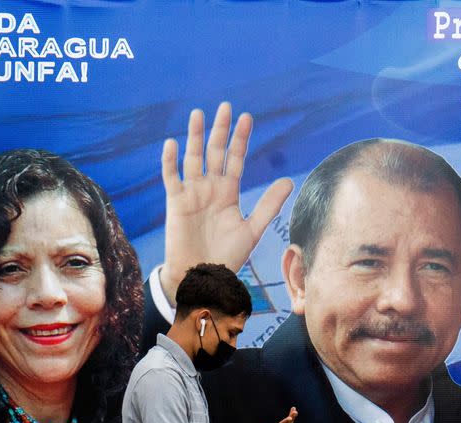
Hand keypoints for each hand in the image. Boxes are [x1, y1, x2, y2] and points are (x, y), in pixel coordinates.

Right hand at [159, 102, 293, 303]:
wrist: (203, 276)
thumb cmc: (227, 256)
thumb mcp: (252, 229)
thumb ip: (269, 205)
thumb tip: (289, 180)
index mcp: (228, 192)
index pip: (235, 159)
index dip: (241, 139)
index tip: (247, 117)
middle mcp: (210, 188)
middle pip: (215, 152)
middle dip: (221, 130)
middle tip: (226, 107)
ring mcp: (192, 193)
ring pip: (193, 158)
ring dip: (195, 137)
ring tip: (198, 114)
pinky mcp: (176, 203)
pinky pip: (172, 178)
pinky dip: (170, 161)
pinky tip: (172, 143)